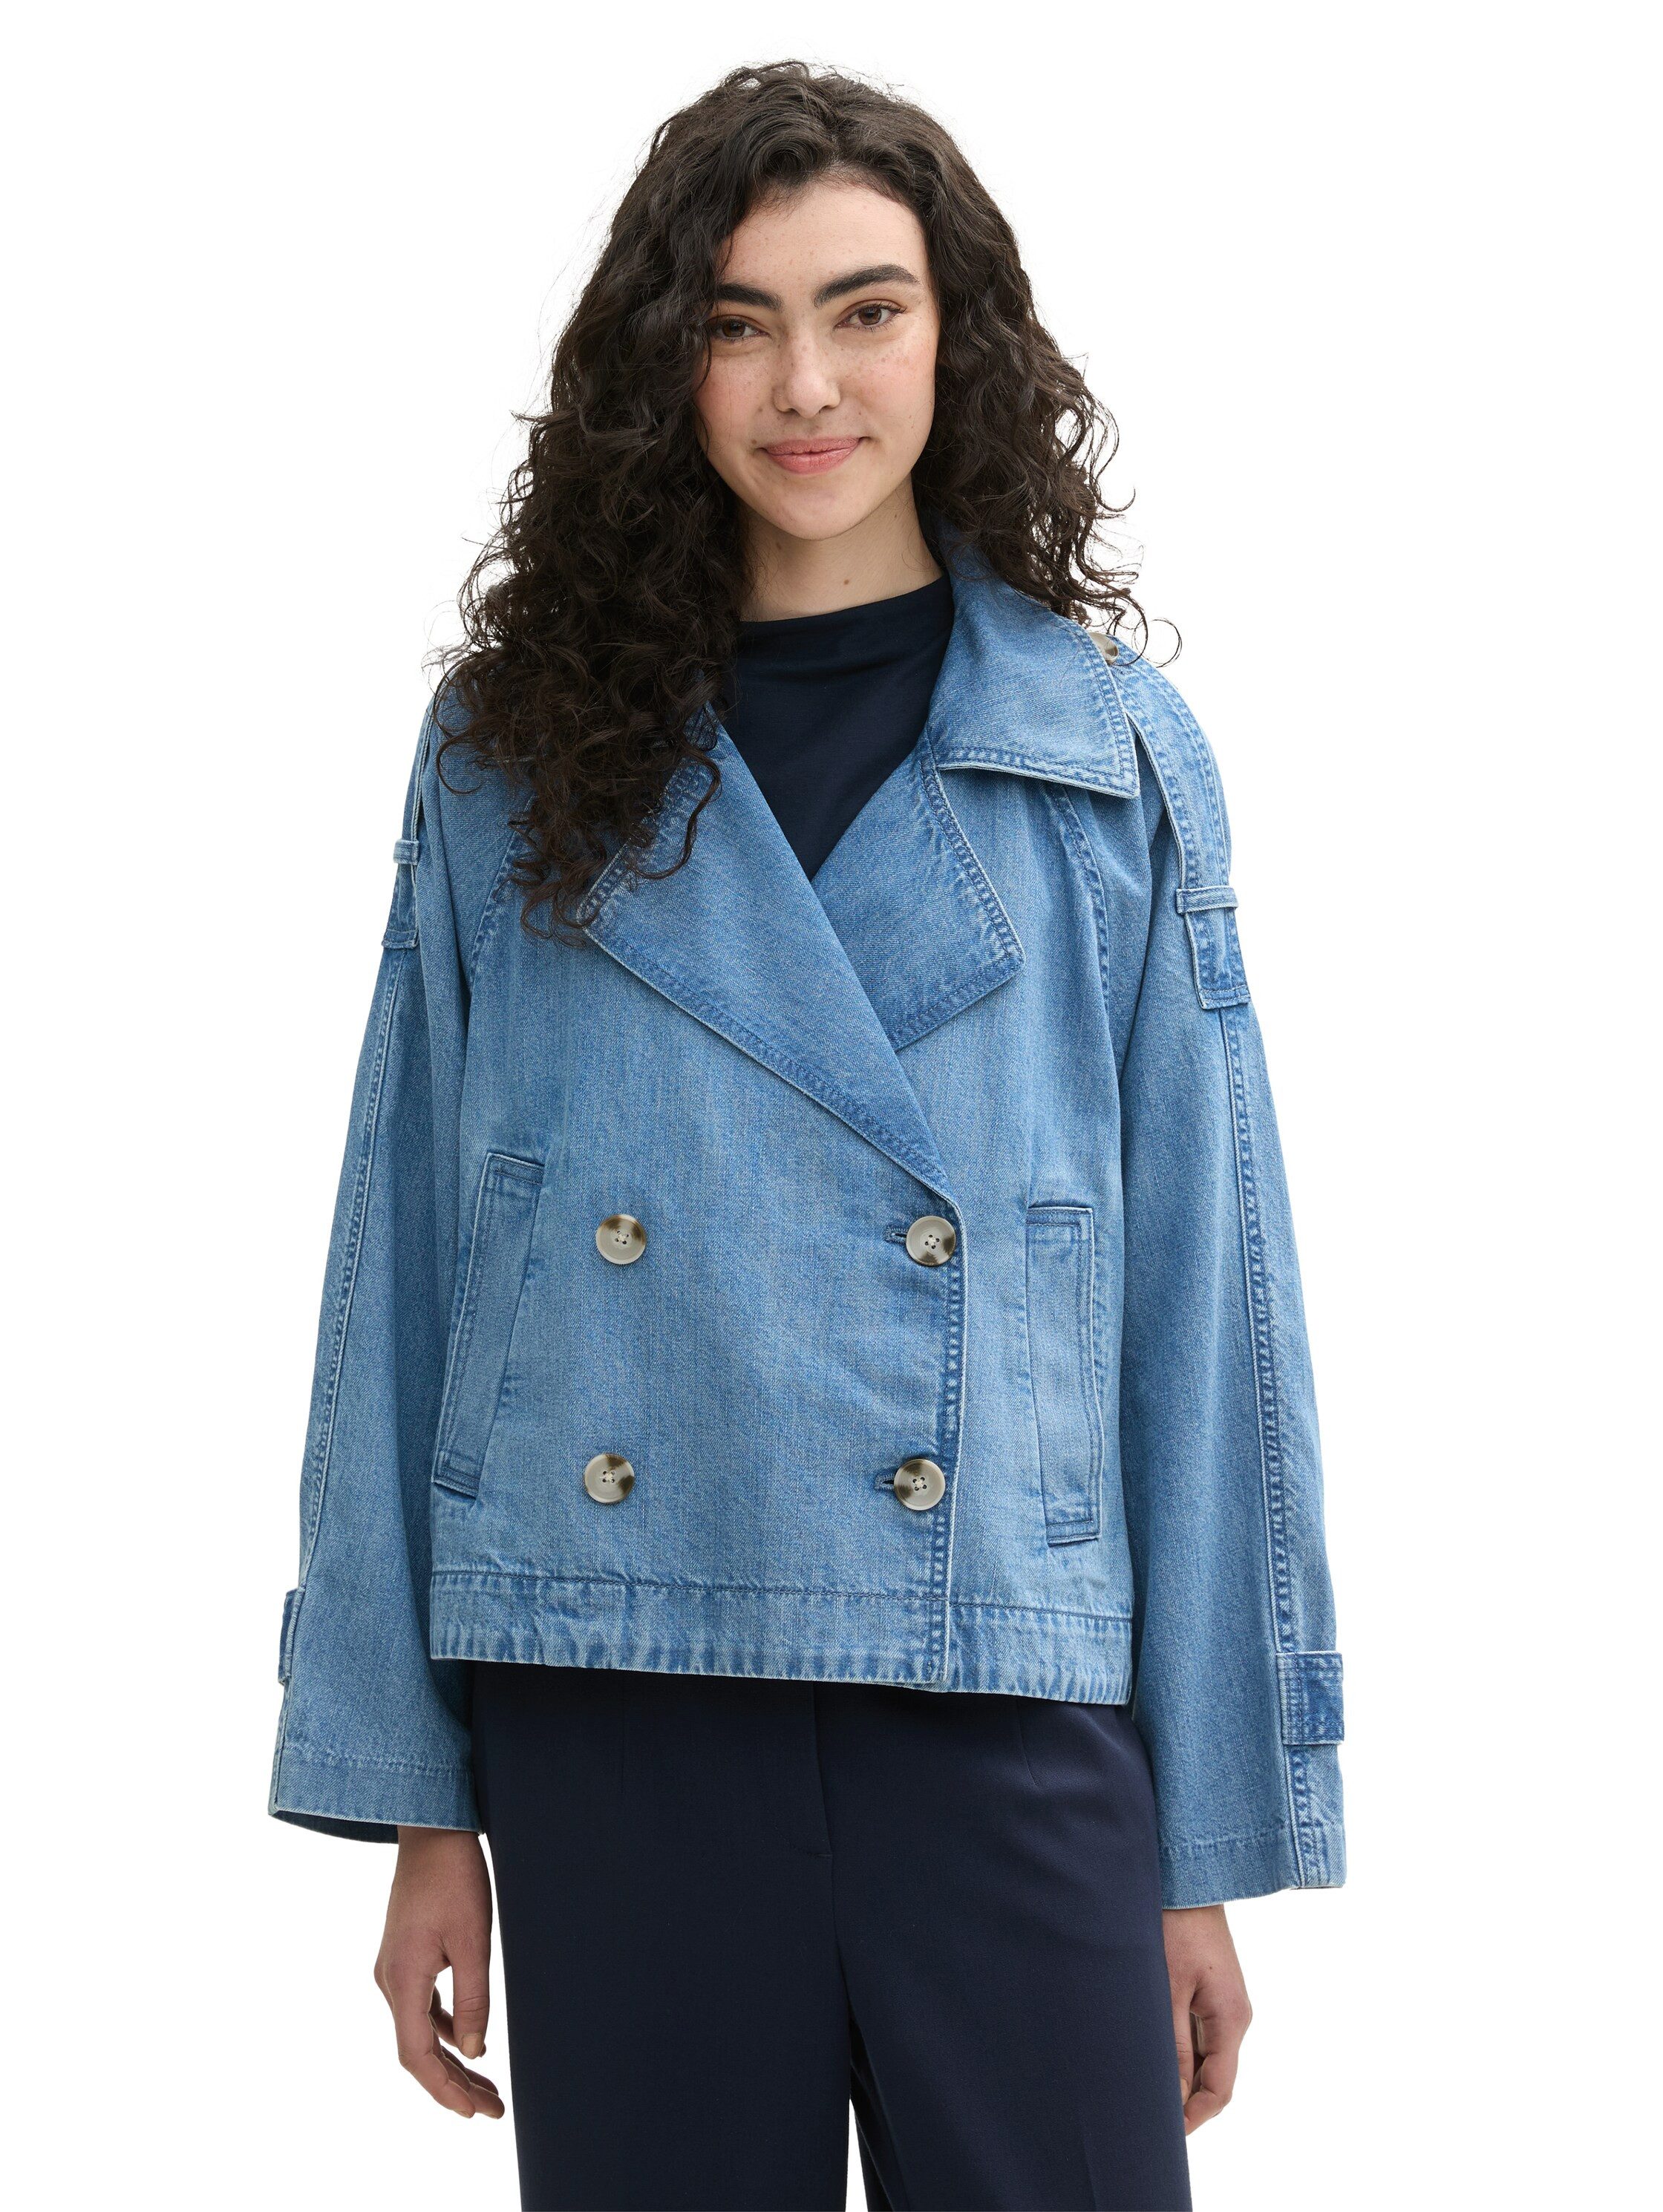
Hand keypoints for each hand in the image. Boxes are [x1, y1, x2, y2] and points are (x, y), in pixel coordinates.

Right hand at [374, 1827, 504, 2118]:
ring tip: (486, 2086)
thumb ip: (474, 1998)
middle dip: (454, 2083)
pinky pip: (421, 2008)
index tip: (476, 2112)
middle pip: (418, 2050)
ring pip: (420, 2031)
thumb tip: (475, 2052)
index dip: (445, 2090)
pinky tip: (468, 2041)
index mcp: (402, 1980)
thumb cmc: (455, 1877)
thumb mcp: (474, 1939)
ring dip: (451, 2060)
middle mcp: (389, 1980)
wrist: (431, 1830)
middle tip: (493, 2108)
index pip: (416, 2056)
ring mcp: (393, 1969)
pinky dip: (444, 2031)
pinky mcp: (404, 1957)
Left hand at [1161, 1904, 1250, 2132]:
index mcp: (1231, 2018)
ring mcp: (1223, 2000)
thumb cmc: (1174, 1924)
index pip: (1219, 2089)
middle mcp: (1234, 2014)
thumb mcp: (1167, 1990)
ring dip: (1178, 2071)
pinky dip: (1177, 2046)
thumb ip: (1172, 2046)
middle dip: (1184, 2099)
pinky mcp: (1209, 1986)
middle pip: (1214, 2076)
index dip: (1192, 2117)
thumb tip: (1172, 2097)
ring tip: (1139, 2079)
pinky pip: (1197, 2031)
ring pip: (1204, 2054)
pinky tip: (1147, 2045)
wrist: (1186, 1873)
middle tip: (1145, 2110)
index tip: (1162, 2133)